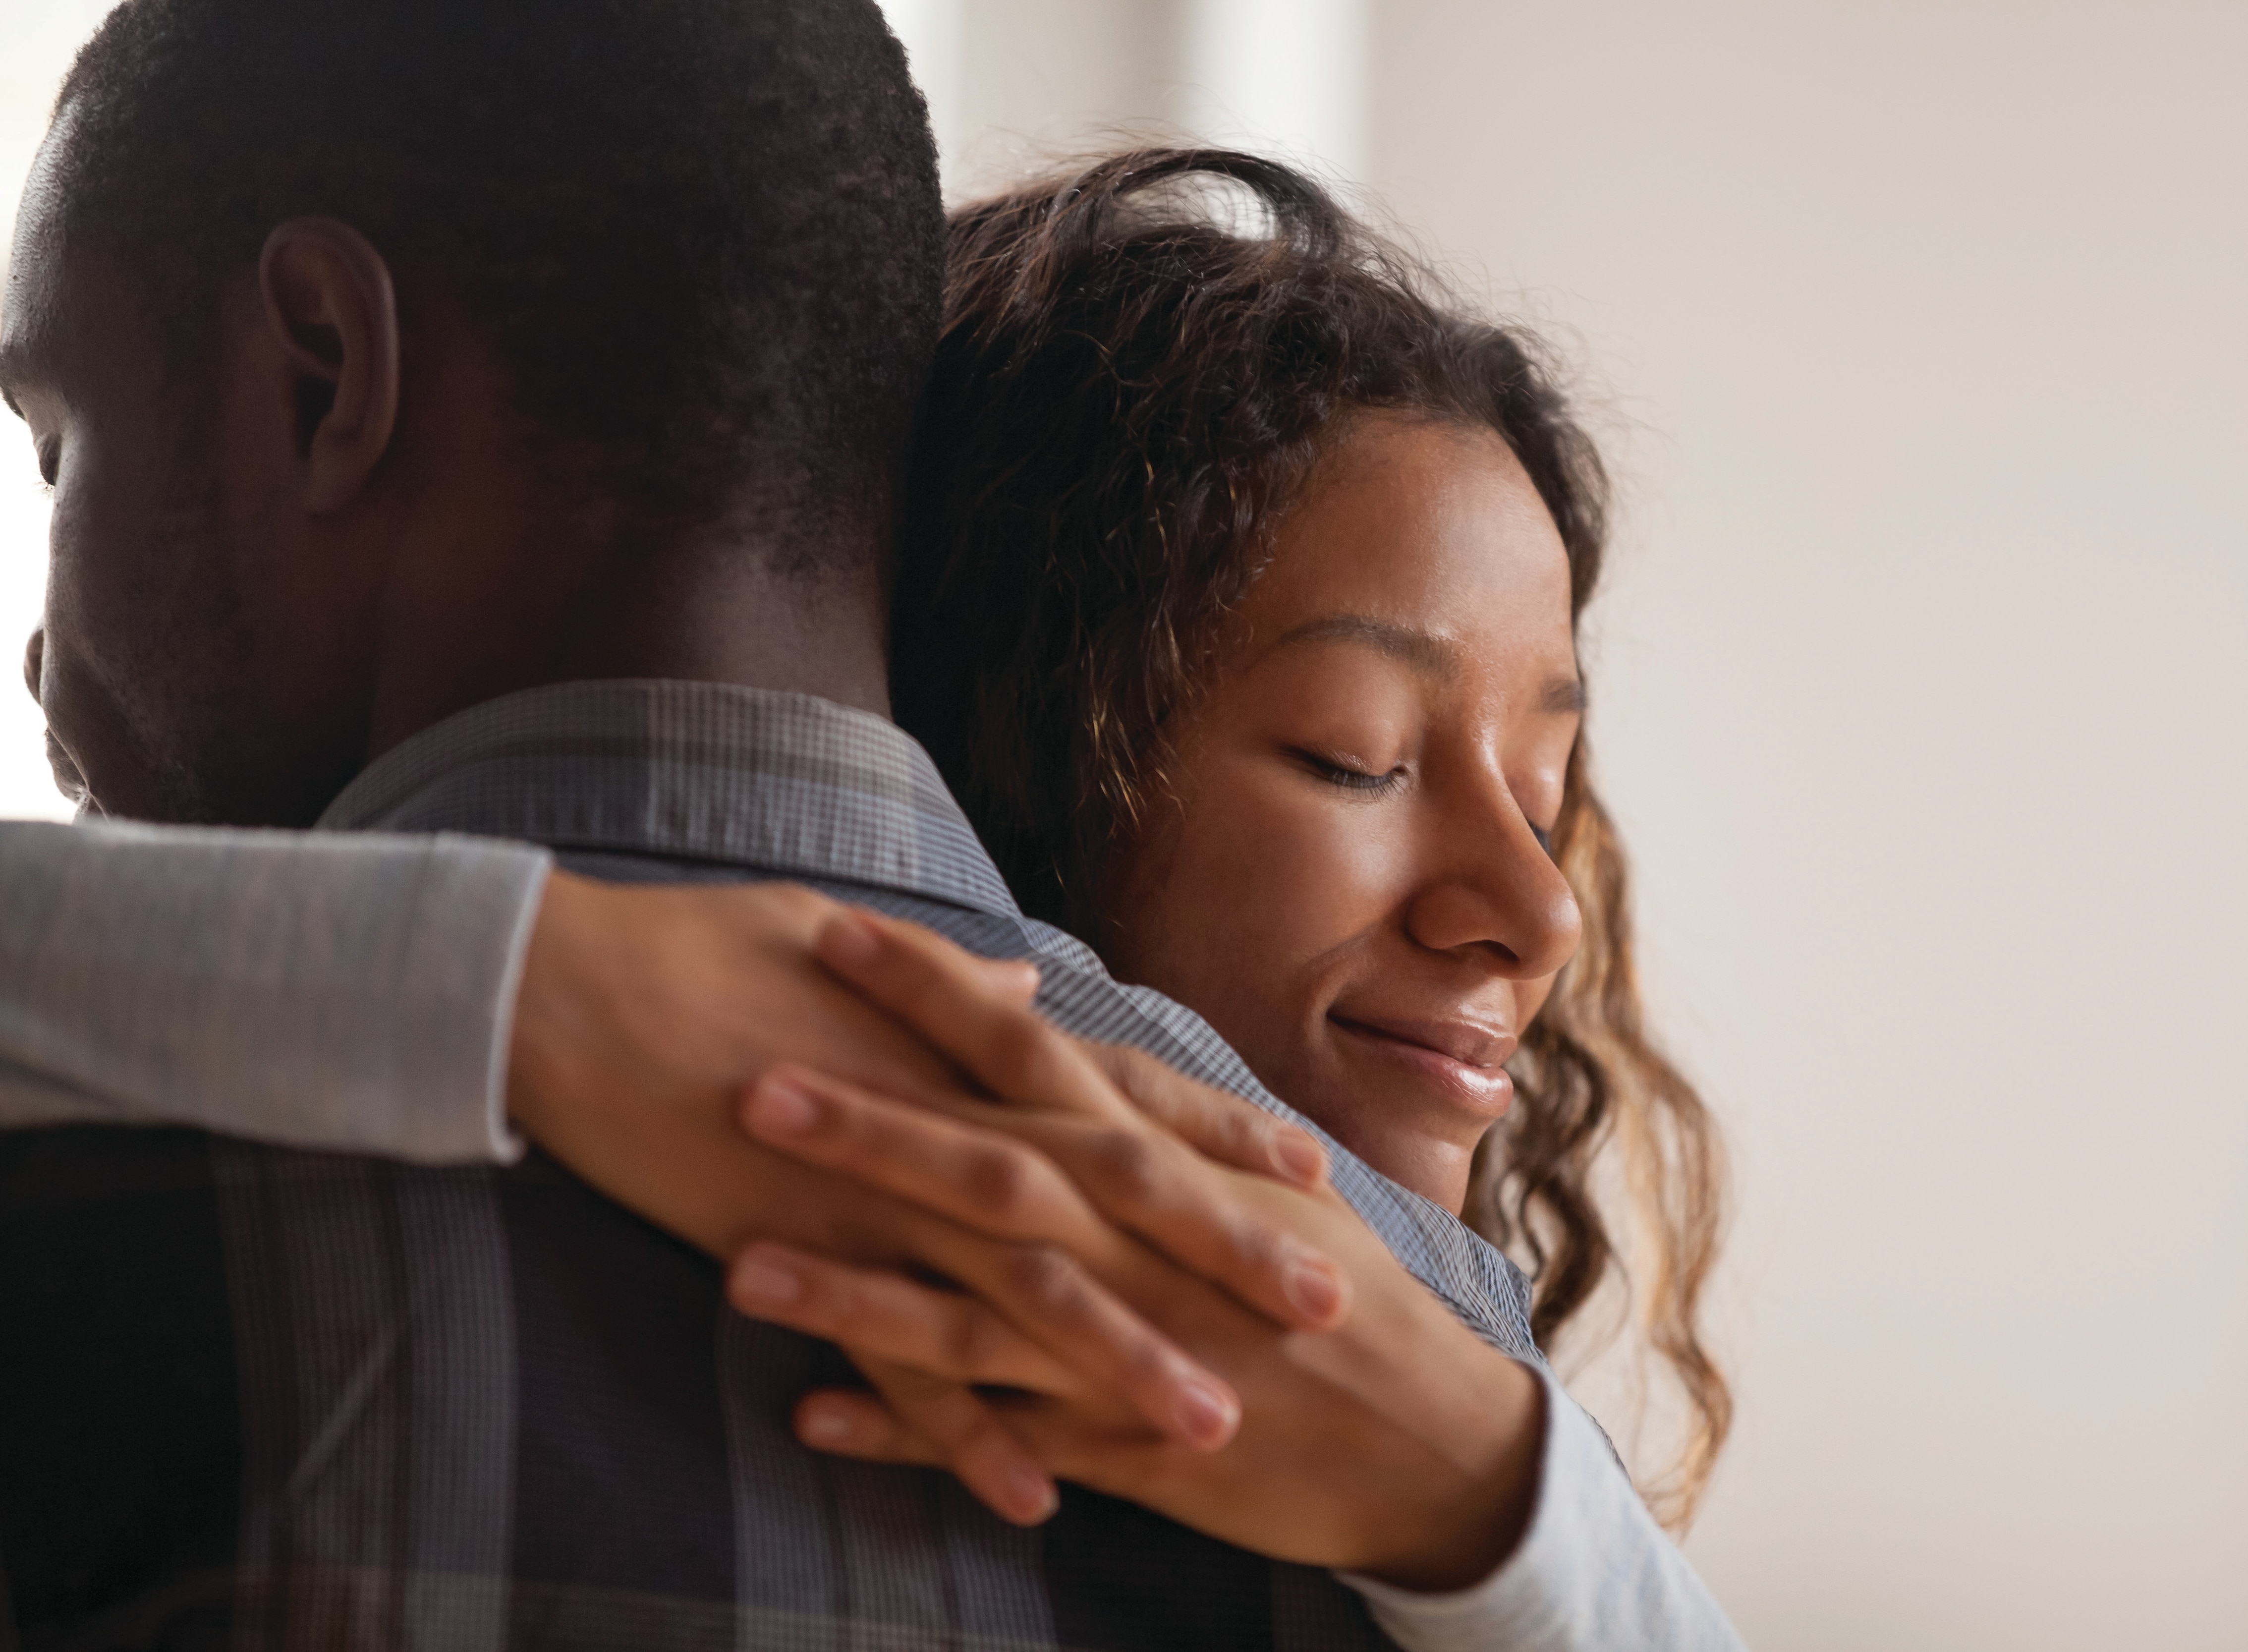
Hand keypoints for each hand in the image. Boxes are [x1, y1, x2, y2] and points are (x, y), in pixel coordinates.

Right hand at [507, 872, 1345, 1469]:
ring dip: (1122, 1363)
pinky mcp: (799, 1253)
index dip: (1218, 1131)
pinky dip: (966, 1433)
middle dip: (1222, 1254)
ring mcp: (875, 1191)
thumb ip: (950, 990)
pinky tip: (1032, 1494)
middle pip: (1110, 1194)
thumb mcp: (843, 950)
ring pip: (1026, 1290)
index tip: (1308, 1167)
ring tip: (1213, 1425)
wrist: (560, 993)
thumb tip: (1020, 988)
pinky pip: (898, 1361)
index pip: (1120, 1091)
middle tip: (1326, 1308)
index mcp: (959, 1043)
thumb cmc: (698, 953)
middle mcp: (941, 1116)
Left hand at [734, 911, 1548, 1589]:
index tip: (836, 929)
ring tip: (736, 1266)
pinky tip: (808, 1418)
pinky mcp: (1122, 1444)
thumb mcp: (1258, 1187)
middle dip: (870, 1123)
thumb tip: (1077, 1041)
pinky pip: (994, 1435)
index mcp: (1162, 1161)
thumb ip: (1157, 1117)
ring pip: (971, 1309)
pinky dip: (905, 1429)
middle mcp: (1137, 1240)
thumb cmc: (1343, 1300)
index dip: (936, 990)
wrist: (1430, 1437)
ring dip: (855, 1289)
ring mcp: (1127, 1345)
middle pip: (988, 1166)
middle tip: (748, 1077)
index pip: (1034, 1049)